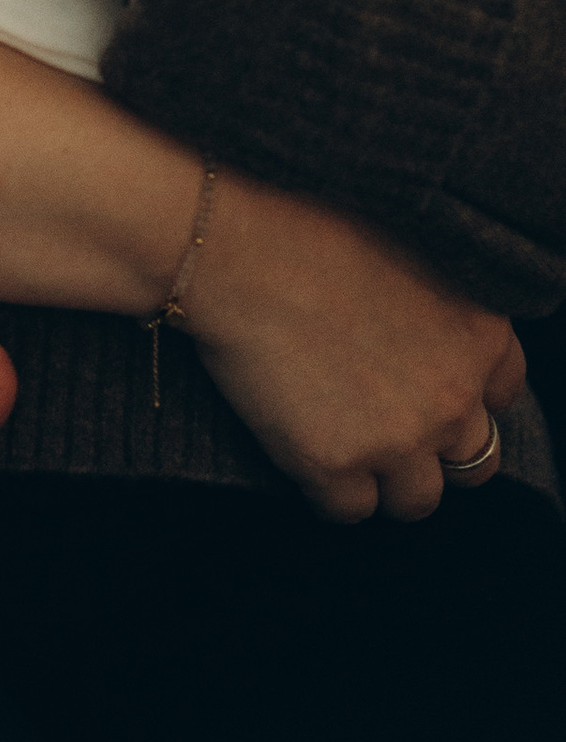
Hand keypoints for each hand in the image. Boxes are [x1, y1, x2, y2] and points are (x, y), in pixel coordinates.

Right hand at [180, 170, 525, 523]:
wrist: (236, 250)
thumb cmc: (312, 231)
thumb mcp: (409, 253)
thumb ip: (441, 311)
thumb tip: (432, 344)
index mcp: (479, 338)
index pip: (504, 394)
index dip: (466, 391)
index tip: (431, 383)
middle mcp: (452, 398)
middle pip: (474, 460)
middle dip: (437, 447)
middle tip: (392, 422)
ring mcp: (396, 439)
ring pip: (419, 500)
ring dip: (390, 479)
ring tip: (350, 444)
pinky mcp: (333, 465)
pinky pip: (350, 510)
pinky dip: (331, 490)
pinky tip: (306, 452)